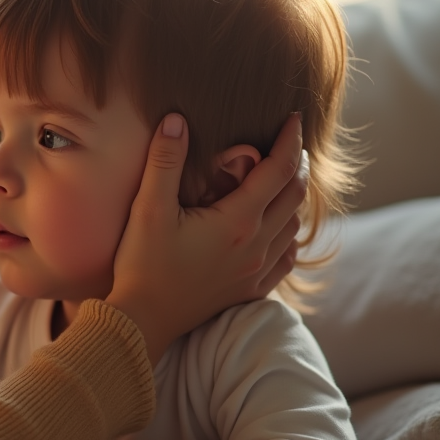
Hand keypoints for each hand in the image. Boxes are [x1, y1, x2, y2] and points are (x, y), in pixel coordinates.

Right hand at [106, 112, 306, 362]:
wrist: (142, 319)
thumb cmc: (142, 264)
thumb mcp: (148, 208)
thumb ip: (164, 161)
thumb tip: (176, 120)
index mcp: (237, 221)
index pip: (279, 170)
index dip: (290, 141)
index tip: (294, 119)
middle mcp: (256, 246)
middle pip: (295, 196)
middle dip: (297, 165)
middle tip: (290, 145)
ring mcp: (256, 272)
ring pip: (294, 226)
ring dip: (293, 199)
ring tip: (281, 181)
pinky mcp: (249, 290)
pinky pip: (286, 259)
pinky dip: (289, 236)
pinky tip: (278, 230)